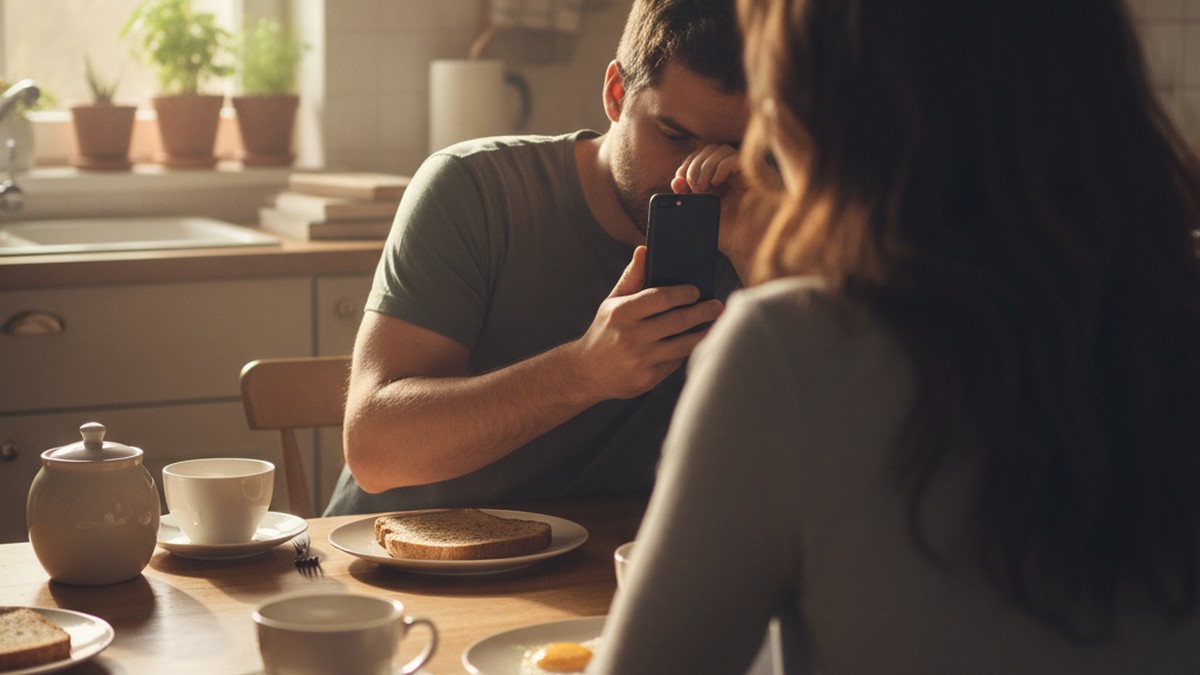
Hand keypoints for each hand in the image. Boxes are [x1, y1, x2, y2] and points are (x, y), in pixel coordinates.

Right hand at [572, 246, 723, 399]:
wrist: (587, 372)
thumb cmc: (604, 331)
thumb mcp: (611, 303)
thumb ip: (631, 277)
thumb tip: (644, 250)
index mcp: (621, 313)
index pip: (660, 298)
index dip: (682, 293)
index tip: (696, 290)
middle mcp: (630, 336)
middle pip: (677, 321)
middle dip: (702, 312)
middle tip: (717, 306)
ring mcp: (640, 359)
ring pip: (682, 344)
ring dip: (704, 333)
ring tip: (716, 324)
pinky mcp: (647, 378)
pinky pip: (675, 362)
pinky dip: (688, 351)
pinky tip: (697, 342)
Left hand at [670, 145, 764, 280]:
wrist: (750, 248)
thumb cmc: (730, 235)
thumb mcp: (703, 213)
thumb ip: (689, 197)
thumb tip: (676, 181)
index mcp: (722, 179)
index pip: (702, 157)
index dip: (688, 164)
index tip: (680, 181)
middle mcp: (735, 172)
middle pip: (710, 149)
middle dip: (695, 165)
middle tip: (692, 187)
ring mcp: (747, 172)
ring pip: (722, 150)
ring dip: (705, 166)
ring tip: (702, 188)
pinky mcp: (758, 174)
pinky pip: (735, 158)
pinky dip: (721, 167)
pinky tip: (717, 183)